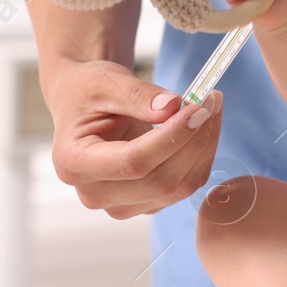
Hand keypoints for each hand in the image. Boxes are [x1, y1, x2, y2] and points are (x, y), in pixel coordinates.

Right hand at [42, 58, 222, 218]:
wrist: (84, 104)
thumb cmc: (88, 90)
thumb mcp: (106, 82)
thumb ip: (138, 94)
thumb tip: (173, 107)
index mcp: (74, 163)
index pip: (132, 162)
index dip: (172, 138)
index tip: (199, 108)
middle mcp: (94, 193)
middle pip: (161, 180)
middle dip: (195, 139)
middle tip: (212, 99)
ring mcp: (121, 204)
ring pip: (180, 186)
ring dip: (205, 145)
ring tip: (211, 105)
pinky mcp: (146, 202)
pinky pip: (186, 184)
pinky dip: (202, 153)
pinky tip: (204, 124)